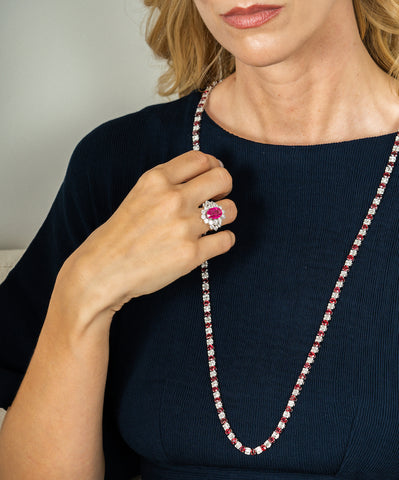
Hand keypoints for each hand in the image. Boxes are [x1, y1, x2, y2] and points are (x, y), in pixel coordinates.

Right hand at [54, 151, 236, 326]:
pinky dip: (223, 241)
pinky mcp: (191, 254)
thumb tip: (206, 174)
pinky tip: (211, 243)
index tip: (212, 177)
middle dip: (225, 187)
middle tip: (218, 199)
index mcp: (157, 180)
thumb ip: (168, 182)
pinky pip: (227, 240)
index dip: (213, 166)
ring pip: (230, 210)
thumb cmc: (120, 235)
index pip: (201, 159)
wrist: (104, 270)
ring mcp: (183, 227)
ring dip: (226, 216)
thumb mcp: (139, 195)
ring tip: (212, 224)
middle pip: (223, 178)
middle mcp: (172, 199)